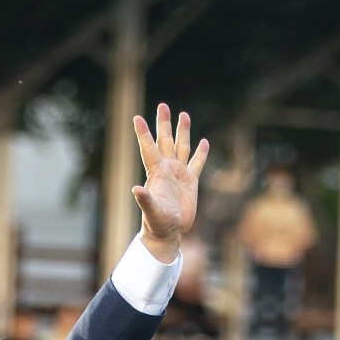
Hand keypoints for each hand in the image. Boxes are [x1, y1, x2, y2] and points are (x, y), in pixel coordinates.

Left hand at [131, 103, 208, 261]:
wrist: (169, 233)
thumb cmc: (157, 223)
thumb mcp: (151, 211)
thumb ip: (145, 200)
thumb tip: (136, 190)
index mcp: (156, 173)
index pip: (148, 148)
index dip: (143, 133)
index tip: (136, 118)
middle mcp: (167, 169)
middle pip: (164, 141)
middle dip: (164, 124)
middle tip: (163, 106)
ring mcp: (179, 174)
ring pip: (181, 147)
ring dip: (182, 132)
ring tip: (184, 114)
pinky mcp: (191, 182)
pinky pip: (197, 163)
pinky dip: (200, 153)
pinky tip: (204, 141)